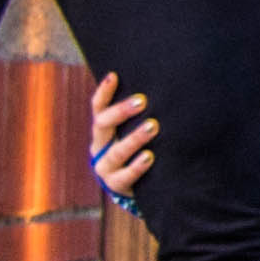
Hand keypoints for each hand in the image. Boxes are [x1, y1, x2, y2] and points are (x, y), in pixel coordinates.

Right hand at [89, 74, 158, 201]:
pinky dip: (137, 166)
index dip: (104, 92)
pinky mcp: (116, 184)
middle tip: (142, 101)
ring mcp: (105, 167)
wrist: (132, 185)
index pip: (98, 107)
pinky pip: (125, 176)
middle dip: (121, 112)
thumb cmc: (136, 149)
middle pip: (103, 125)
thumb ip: (138, 115)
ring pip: (116, 152)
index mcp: (102, 129)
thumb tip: (161, 85)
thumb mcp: (130, 131)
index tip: (114, 75)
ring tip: (152, 127)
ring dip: (134, 139)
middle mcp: (99, 146)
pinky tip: (150, 157)